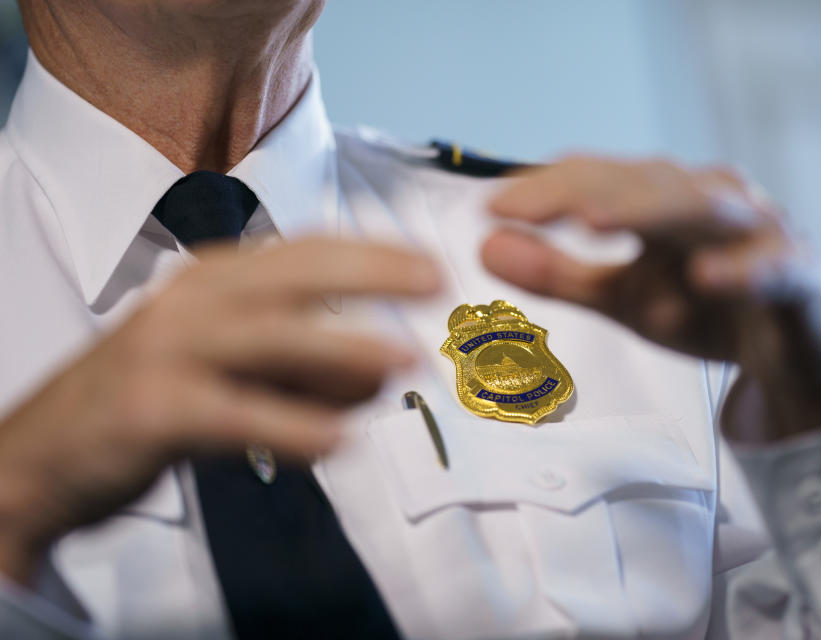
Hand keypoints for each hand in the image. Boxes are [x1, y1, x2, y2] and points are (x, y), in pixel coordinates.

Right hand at [0, 237, 439, 585]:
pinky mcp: (152, 409)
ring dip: (342, 346)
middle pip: (294, 272)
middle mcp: (193, 301)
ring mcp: (168, 350)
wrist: (45, 450)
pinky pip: (232, 414)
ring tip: (404, 359)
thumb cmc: (155, 397)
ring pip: (267, 335)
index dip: (371, 250)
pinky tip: (336, 441)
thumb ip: (305, 367)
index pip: (305, 250)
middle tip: (436, 280)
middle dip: (370, 270)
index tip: (428, 261)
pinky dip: (287, 425)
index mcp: (214, 280)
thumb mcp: (235, 370)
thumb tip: (382, 372)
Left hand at [482, 156, 820, 442]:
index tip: (493, 208)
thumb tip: (489, 245)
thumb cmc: (710, 308)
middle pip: (640, 182)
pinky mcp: (797, 276)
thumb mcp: (621, 296)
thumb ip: (558, 273)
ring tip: (594, 219)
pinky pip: (771, 268)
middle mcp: (706, 200)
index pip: (597, 178)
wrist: (800, 350)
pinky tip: (707, 277)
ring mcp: (755, 232)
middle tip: (521, 207)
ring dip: (647, 211)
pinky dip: (741, 270)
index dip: (544, 189)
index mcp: (661, 200)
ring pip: (700, 209)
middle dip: (578, 190)